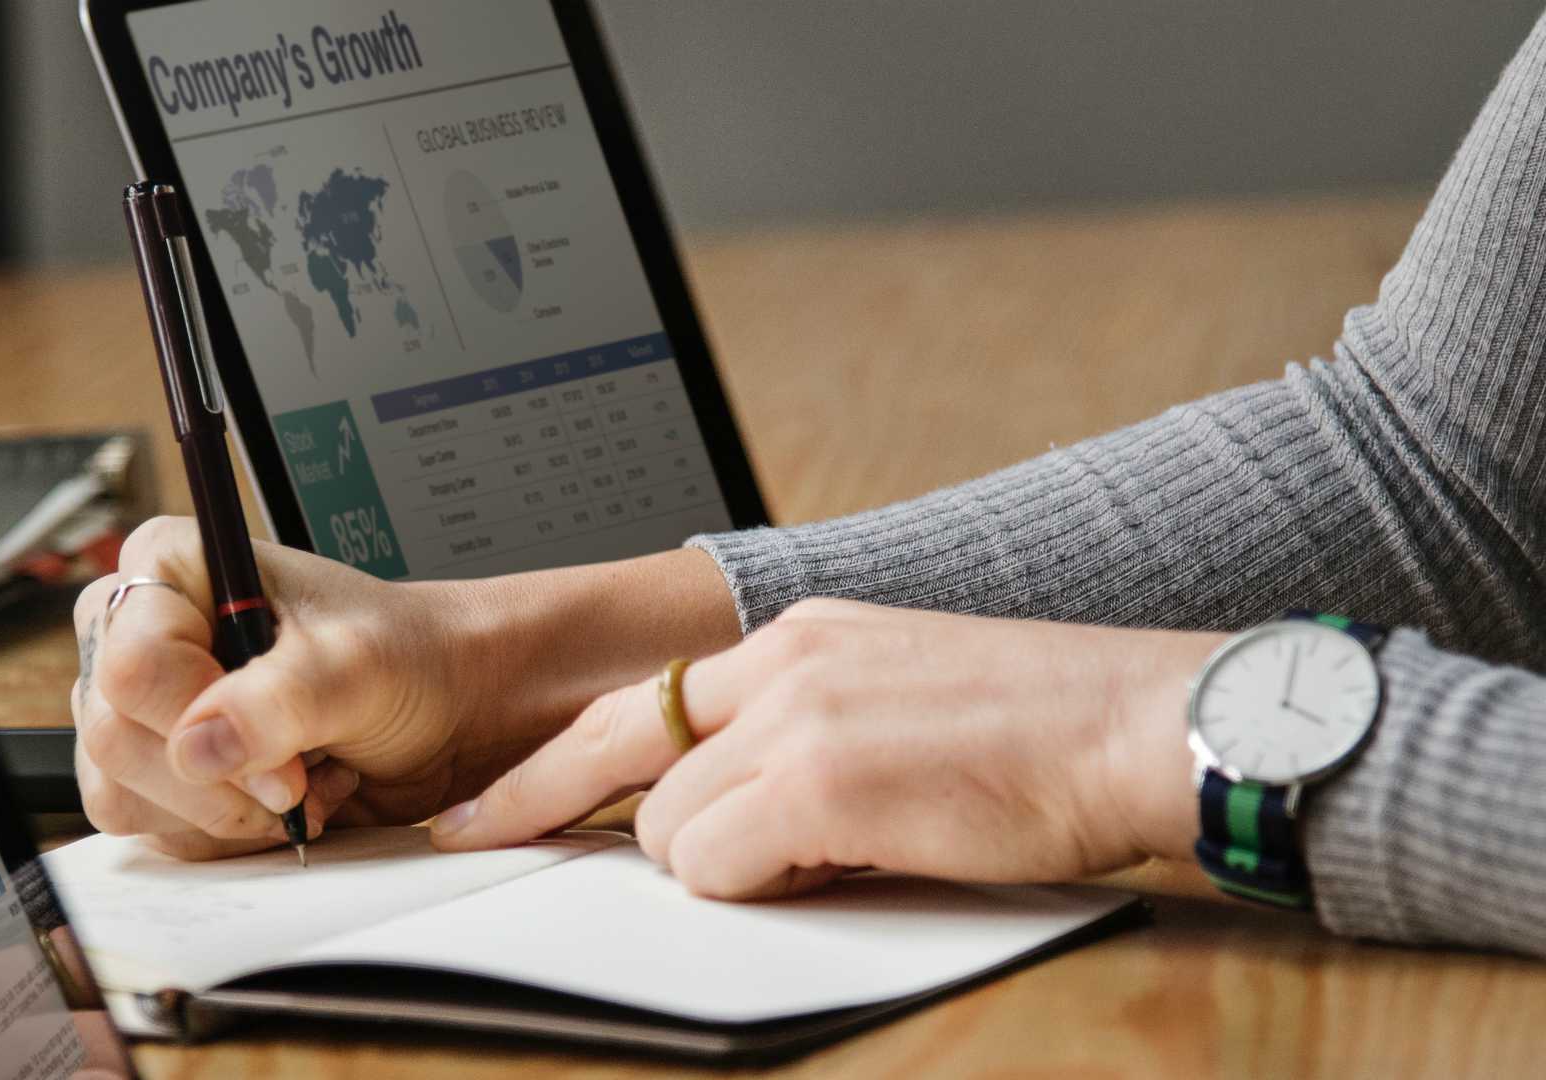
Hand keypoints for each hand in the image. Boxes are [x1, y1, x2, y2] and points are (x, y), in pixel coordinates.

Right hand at [70, 517, 738, 858]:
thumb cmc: (407, 658)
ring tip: (301, 779)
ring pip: (122, 789)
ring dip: (222, 811)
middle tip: (298, 779)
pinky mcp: (159, 767)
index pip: (134, 662)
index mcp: (173, 566)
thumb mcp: (358, 666)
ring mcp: (143, 705)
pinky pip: (151, 826)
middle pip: (115, 734)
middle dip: (217, 780)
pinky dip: (222, 832)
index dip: (200, 722)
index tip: (282, 756)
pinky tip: (282, 802)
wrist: (445, 707)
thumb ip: (282, 699)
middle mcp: (140, 630)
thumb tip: (199, 744)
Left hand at [432, 599, 1223, 898]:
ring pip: (669, 826)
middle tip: (483, 842)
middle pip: (622, 755)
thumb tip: (731, 806)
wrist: (1143, 723)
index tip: (487, 802)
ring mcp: (799, 715)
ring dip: (718, 864)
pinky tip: (839, 866)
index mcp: (800, 635)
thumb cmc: (1043, 729)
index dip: (550, 760)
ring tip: (819, 857)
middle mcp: (784, 660)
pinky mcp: (824, 779)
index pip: (640, 699)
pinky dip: (755, 887)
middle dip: (559, 810)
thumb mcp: (897, 695)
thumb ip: (803, 730)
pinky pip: (717, 864)